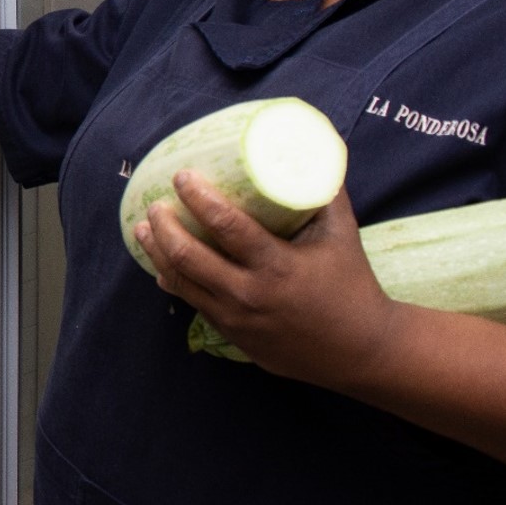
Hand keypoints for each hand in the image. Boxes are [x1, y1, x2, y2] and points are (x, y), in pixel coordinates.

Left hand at [133, 171, 397, 388]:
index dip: (197, 197)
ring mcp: (235, 317)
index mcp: (276, 266)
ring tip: (143, 228)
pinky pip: (191, 302)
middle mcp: (249, 293)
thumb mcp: (342, 236)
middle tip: (155, 204)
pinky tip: (160, 265)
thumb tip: (314, 150)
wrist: (361, 354)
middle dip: (163, 225)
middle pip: (187, 255)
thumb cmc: (353, 287)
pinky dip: (172, 280)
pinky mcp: (231, 334)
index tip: (181, 176)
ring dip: (156, 251)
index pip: (225, 226)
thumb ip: (325, 193)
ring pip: (180, 281)